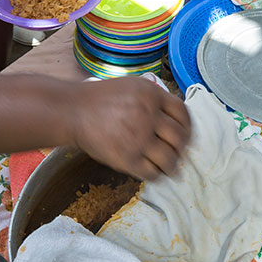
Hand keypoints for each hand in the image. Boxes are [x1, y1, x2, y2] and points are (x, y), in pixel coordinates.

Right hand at [72, 78, 191, 178]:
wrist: (73, 111)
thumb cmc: (101, 98)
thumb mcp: (132, 86)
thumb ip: (154, 98)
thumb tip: (174, 119)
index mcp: (152, 94)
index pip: (183, 113)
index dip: (188, 126)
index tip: (186, 134)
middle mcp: (148, 115)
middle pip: (180, 138)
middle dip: (182, 148)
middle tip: (178, 153)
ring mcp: (139, 138)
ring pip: (169, 159)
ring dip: (172, 166)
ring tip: (170, 168)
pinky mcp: (127, 158)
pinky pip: (152, 173)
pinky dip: (156, 175)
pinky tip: (154, 173)